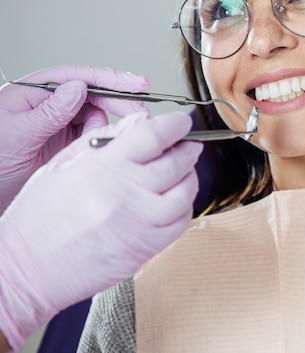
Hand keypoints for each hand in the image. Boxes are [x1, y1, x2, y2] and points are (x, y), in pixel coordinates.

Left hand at [0, 65, 149, 211]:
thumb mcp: (15, 134)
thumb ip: (49, 112)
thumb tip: (78, 88)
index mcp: (34, 93)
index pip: (78, 78)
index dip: (110, 79)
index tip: (136, 84)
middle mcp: (50, 107)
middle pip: (95, 97)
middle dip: (120, 104)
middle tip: (141, 115)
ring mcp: (61, 127)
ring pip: (100, 119)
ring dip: (109, 129)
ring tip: (107, 142)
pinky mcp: (68, 146)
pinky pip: (95, 139)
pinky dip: (103, 143)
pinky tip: (102, 150)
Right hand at [0, 112, 202, 349]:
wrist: (28, 269)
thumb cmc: (39, 218)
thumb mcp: (64, 164)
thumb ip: (106, 140)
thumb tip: (139, 123)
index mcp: (102, 168)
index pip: (153, 135)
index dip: (175, 125)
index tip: (181, 122)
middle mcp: (125, 194)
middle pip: (176, 163)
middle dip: (188, 149)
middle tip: (187, 145)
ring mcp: (139, 224)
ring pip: (185, 193)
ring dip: (189, 178)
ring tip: (182, 172)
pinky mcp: (146, 248)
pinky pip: (180, 223)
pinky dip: (184, 206)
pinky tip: (174, 200)